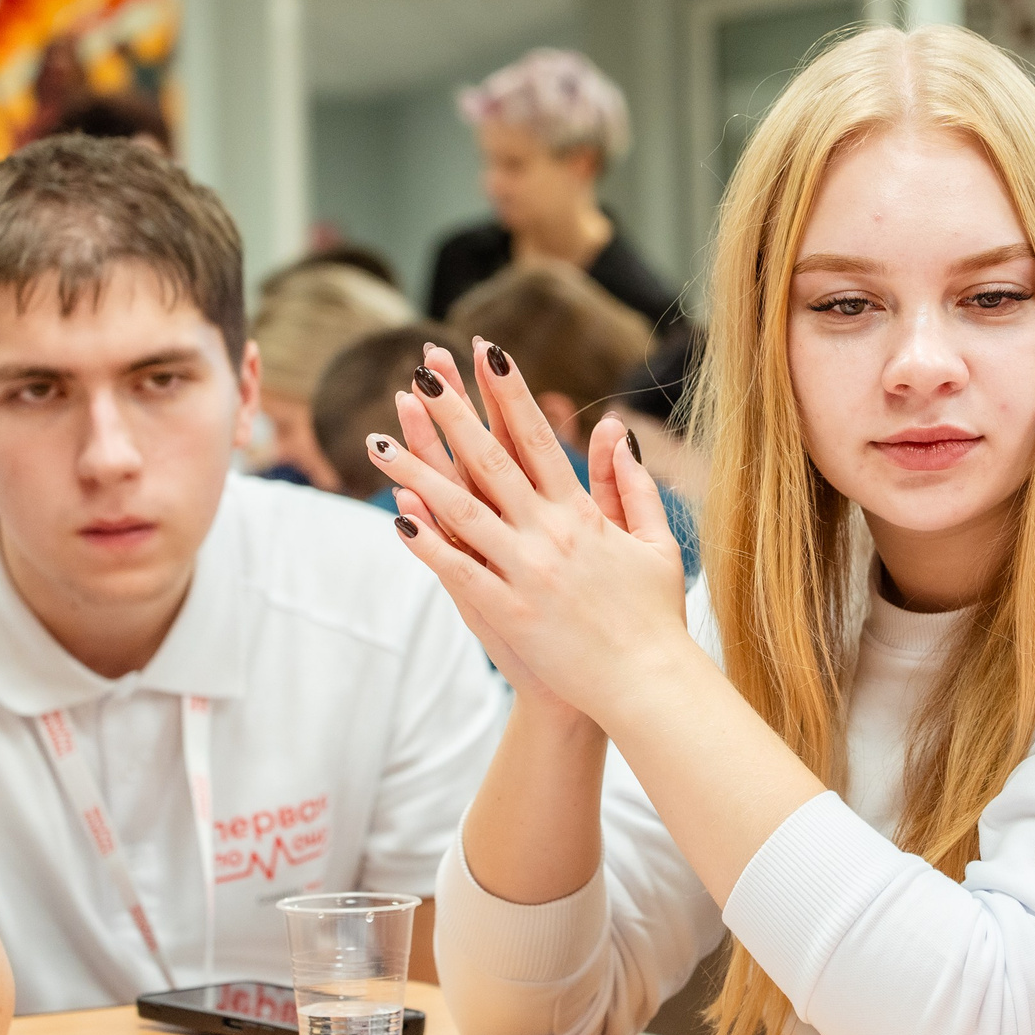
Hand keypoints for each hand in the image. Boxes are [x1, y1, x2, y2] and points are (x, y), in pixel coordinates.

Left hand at [374, 340, 688, 721]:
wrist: (648, 682)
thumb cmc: (655, 615)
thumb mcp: (655, 542)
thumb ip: (630, 484)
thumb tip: (617, 431)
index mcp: (582, 514)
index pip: (537, 438)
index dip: (509, 393)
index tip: (487, 352)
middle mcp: (550, 534)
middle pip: (491, 460)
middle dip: (455, 412)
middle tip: (423, 372)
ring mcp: (526, 571)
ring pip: (461, 509)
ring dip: (418, 471)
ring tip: (379, 442)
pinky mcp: (509, 611)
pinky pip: (460, 569)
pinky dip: (429, 542)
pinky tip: (398, 514)